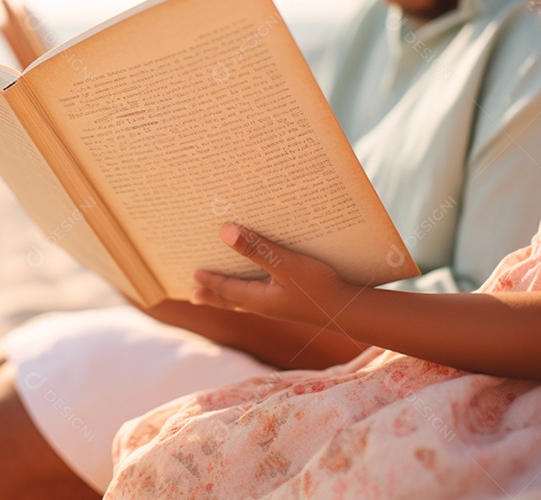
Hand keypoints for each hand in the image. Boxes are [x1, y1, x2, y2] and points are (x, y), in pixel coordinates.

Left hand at [192, 224, 357, 328]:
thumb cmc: (317, 286)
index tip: (194, 275)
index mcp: (258, 299)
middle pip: (230, 300)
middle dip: (212, 296)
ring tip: (215, 294)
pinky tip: (254, 288)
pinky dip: (247, 292)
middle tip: (193, 297)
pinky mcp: (290, 302)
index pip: (226, 289)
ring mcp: (277, 305)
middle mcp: (264, 305)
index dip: (210, 281)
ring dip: (227, 296)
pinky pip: (259, 297)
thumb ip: (256, 248)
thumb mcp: (285, 265)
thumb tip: (225, 232)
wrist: (348, 308)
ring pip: (244, 301)